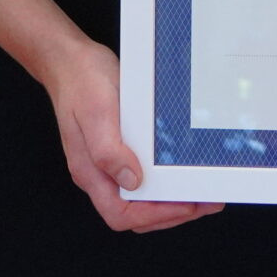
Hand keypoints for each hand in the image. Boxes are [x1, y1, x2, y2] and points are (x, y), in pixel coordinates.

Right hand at [39, 38, 223, 233]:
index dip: (154, 215)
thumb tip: (132, 181)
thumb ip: (108, 150)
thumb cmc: (80, 82)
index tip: (185, 204)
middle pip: (135, 212)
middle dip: (172, 213)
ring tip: (202, 192)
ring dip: (172, 200)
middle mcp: (100, 173)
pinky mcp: (122, 149)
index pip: (120, 213)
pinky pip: (145, 176)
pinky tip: (184, 171)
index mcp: (90, 171)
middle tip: (206, 201)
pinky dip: (167, 180)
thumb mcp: (97, 111)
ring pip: (142, 198)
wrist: (70, 60)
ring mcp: (110, 163)